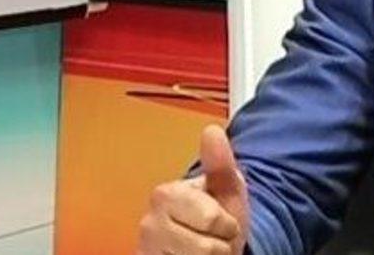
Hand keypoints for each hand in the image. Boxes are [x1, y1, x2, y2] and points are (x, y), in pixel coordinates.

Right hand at [137, 124, 250, 254]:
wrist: (212, 248)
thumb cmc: (219, 218)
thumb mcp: (228, 190)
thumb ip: (220, 163)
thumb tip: (212, 130)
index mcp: (166, 195)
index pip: (211, 219)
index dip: (227, 224)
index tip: (221, 219)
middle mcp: (148, 223)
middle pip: (203, 248)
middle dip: (219, 245)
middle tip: (212, 237)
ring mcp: (145, 249)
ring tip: (204, 251)